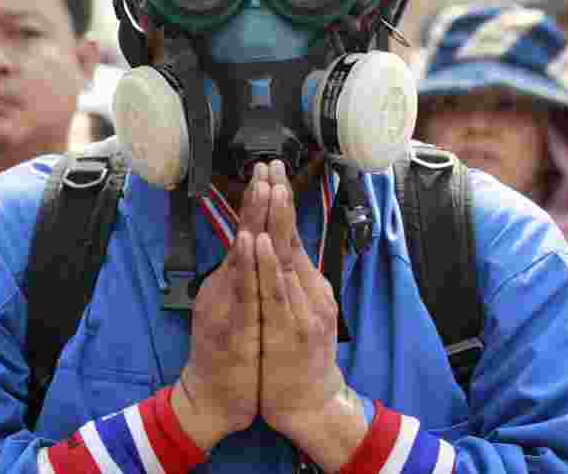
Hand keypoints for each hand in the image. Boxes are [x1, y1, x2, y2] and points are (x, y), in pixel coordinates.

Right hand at [173, 164, 271, 449]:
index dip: (258, 203)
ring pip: (241, 257)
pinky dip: (246, 266)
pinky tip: (251, 243)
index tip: (270, 171)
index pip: (249, 235)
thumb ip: (246, 279)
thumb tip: (258, 249)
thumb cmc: (230, 355)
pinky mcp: (230, 326)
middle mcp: (224, 286)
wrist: (211, 399)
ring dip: (252, 221)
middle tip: (265, 166)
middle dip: (255, 200)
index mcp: (231, 282)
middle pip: (243, 236)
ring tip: (261, 189)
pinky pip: (241, 292)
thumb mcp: (240, 308)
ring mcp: (225, 305)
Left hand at [257, 160, 345, 434]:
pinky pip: (275, 293)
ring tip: (270, 189)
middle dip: (281, 199)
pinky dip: (267, 265)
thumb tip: (278, 252)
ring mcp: (302, 309)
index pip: (291, 235)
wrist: (310, 404)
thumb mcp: (297, 312)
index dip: (281, 202)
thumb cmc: (297, 358)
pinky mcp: (289, 329)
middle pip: (292, 236)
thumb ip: (290, 282)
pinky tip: (258, 242)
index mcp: (306, 284)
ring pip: (286, 258)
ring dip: (276, 221)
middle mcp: (309, 290)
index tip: (272, 170)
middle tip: (272, 164)